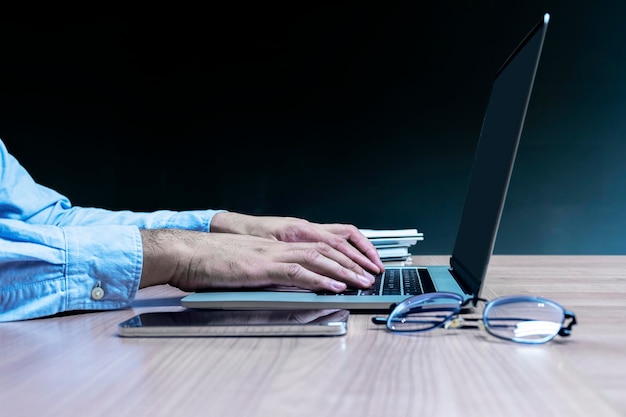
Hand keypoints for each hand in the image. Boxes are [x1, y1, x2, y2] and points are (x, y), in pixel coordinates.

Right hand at [139, 228, 376, 292]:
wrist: (186, 252)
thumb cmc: (211, 261)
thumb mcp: (246, 265)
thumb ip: (268, 272)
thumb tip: (288, 284)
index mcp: (276, 245)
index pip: (318, 246)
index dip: (342, 255)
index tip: (359, 266)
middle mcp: (278, 246)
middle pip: (324, 249)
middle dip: (352, 262)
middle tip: (371, 275)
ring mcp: (271, 255)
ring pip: (317, 258)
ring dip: (343, 271)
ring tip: (362, 282)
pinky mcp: (261, 267)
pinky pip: (296, 272)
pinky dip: (319, 279)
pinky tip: (334, 285)